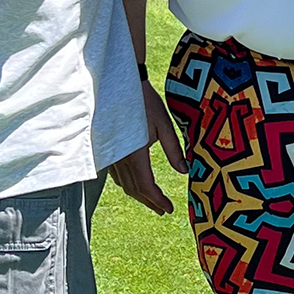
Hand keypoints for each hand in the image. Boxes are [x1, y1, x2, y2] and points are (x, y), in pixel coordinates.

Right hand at [105, 79, 187, 216]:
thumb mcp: (165, 125)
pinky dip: (128, 184)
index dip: (157, 200)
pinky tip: (135, 184)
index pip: (146, 186)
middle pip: (134, 189)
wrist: (121, 84)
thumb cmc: (146, 102)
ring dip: (138, 195)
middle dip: (149, 202)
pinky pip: (116, 174)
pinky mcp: (109, 149)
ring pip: (124, 183)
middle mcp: (120, 158)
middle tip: (163, 209)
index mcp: (135, 153)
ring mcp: (112, 154)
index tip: (169, 208)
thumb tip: (184, 171)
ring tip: (152, 201)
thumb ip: (174, 151)